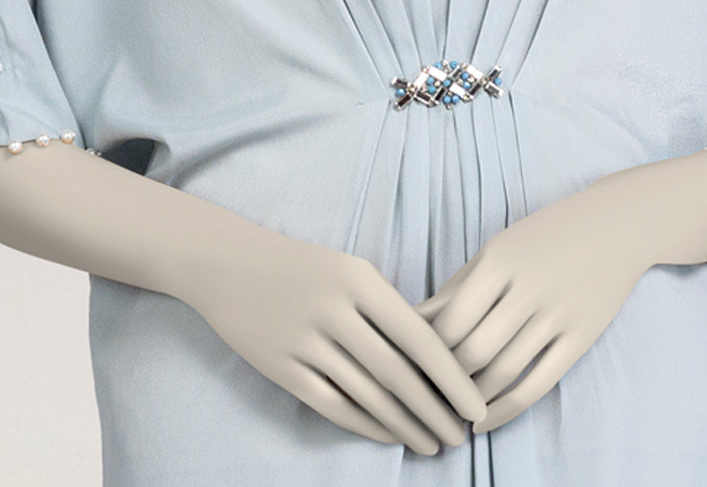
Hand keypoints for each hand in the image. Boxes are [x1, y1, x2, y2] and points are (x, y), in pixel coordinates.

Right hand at [186, 213, 487, 453]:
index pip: (418, 336)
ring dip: (407, 425)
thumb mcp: (349, 269)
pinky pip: (333, 405)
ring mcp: (304, 341)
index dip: (451, 377)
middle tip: (463, 436)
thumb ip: (385, 307)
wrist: (230, 264)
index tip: (476, 404)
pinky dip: (367, 425)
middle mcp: (334, 310)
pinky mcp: (281, 367)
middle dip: (436, 410)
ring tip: (434, 443)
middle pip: (397, 374)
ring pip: (368, 396)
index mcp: (358, 279)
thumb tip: (431, 358)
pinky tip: (391, 436)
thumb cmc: (302, 266)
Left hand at [413, 182, 653, 432]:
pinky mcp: (581, 337)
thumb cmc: (543, 237)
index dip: (429, 350)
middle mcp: (528, 288)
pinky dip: (507, 409)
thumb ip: (459, 285)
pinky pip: (539, 384)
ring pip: (504, 371)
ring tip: (452, 408)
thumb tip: (414, 323)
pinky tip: (484, 421)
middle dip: (447, 378)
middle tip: (430, 392)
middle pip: (474, 349)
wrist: (615, 226)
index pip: (452, 319)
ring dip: (472, 398)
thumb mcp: (497, 247)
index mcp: (499, 260)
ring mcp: (558, 314)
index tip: (416, 364)